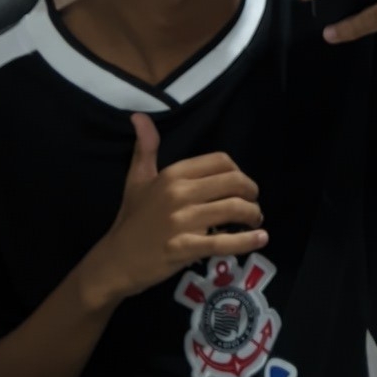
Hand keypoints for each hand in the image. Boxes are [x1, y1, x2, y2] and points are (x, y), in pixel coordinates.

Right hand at [83, 115, 266, 305]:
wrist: (115, 261)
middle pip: (233, 182)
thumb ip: (145, 147)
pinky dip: (247, 241)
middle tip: (254, 205)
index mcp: (173, 174)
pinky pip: (223, 242)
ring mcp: (181, 221)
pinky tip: (261, 239)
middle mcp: (179, 193)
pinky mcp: (184, 248)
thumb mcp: (137, 179)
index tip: (241, 186)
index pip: (221, 161)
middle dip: (252, 193)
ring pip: (233, 209)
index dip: (239, 172)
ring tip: (255, 222)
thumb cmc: (132, 219)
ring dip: (253, 215)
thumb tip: (139, 115)